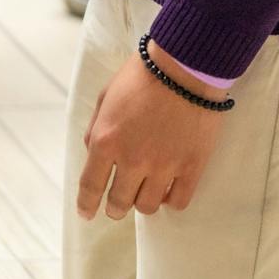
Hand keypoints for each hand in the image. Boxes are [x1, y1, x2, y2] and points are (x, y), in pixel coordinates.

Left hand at [79, 50, 229, 219]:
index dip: (86, 205)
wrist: (187, 64)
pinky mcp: (191, 165)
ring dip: (143, 202)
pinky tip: (170, 189)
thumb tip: (93, 153)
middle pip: (119, 203)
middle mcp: (133, 160)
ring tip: (148, 191)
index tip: (87, 213)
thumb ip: (96, 129)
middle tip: (119, 204)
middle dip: (115, 207)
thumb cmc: (144, 75)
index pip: (90, 187)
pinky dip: (171, 200)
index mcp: (107, 142)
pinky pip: (178, 201)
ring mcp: (164, 165)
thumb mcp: (107, 96)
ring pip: (148, 206)